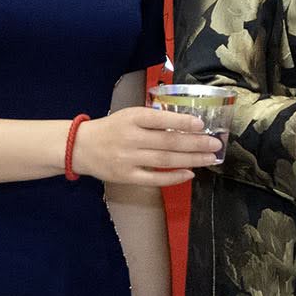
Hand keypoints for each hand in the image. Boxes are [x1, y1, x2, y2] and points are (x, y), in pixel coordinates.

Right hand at [72, 106, 222, 185]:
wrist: (80, 147)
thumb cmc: (112, 129)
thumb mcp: (129, 116)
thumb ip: (154, 120)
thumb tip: (188, 125)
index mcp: (131, 118)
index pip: (160, 119)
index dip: (182, 121)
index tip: (201, 124)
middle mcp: (130, 138)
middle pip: (168, 141)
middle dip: (195, 143)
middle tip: (215, 144)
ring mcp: (128, 159)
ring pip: (165, 160)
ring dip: (191, 159)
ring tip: (210, 158)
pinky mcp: (126, 176)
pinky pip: (155, 179)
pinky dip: (174, 177)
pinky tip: (189, 173)